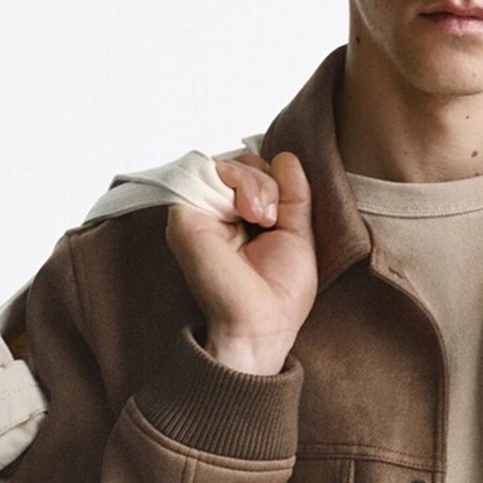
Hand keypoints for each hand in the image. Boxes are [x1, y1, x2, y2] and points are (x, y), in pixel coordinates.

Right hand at [163, 150, 317, 374]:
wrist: (260, 325)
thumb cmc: (278, 294)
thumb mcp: (298, 234)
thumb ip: (294, 195)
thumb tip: (285, 157)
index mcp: (238, 221)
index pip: (252, 175)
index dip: (273, 181)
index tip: (281, 215)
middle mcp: (214, 216)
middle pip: (240, 164)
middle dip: (266, 180)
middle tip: (270, 218)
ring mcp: (196, 214)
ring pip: (225, 164)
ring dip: (255, 182)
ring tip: (262, 218)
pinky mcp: (184, 215)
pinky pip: (206, 170)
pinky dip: (238, 181)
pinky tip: (249, 213)